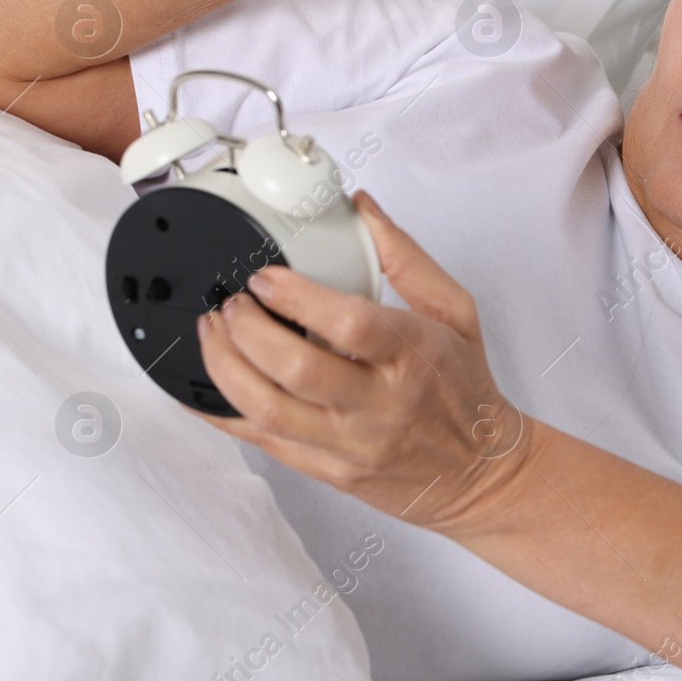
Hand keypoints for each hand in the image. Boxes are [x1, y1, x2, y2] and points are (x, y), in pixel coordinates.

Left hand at [194, 190, 533, 535]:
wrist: (479, 470)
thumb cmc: (465, 388)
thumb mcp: (455, 312)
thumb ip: (407, 258)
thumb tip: (362, 209)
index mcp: (413, 354)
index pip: (348, 323)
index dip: (295, 296)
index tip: (264, 277)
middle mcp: (380, 402)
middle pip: (296, 367)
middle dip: (246, 329)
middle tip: (229, 304)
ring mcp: (352, 443)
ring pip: (268, 409)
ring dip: (224, 367)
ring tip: (213, 334)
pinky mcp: (330, 471)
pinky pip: (262, 443)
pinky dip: (222, 413)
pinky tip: (202, 386)